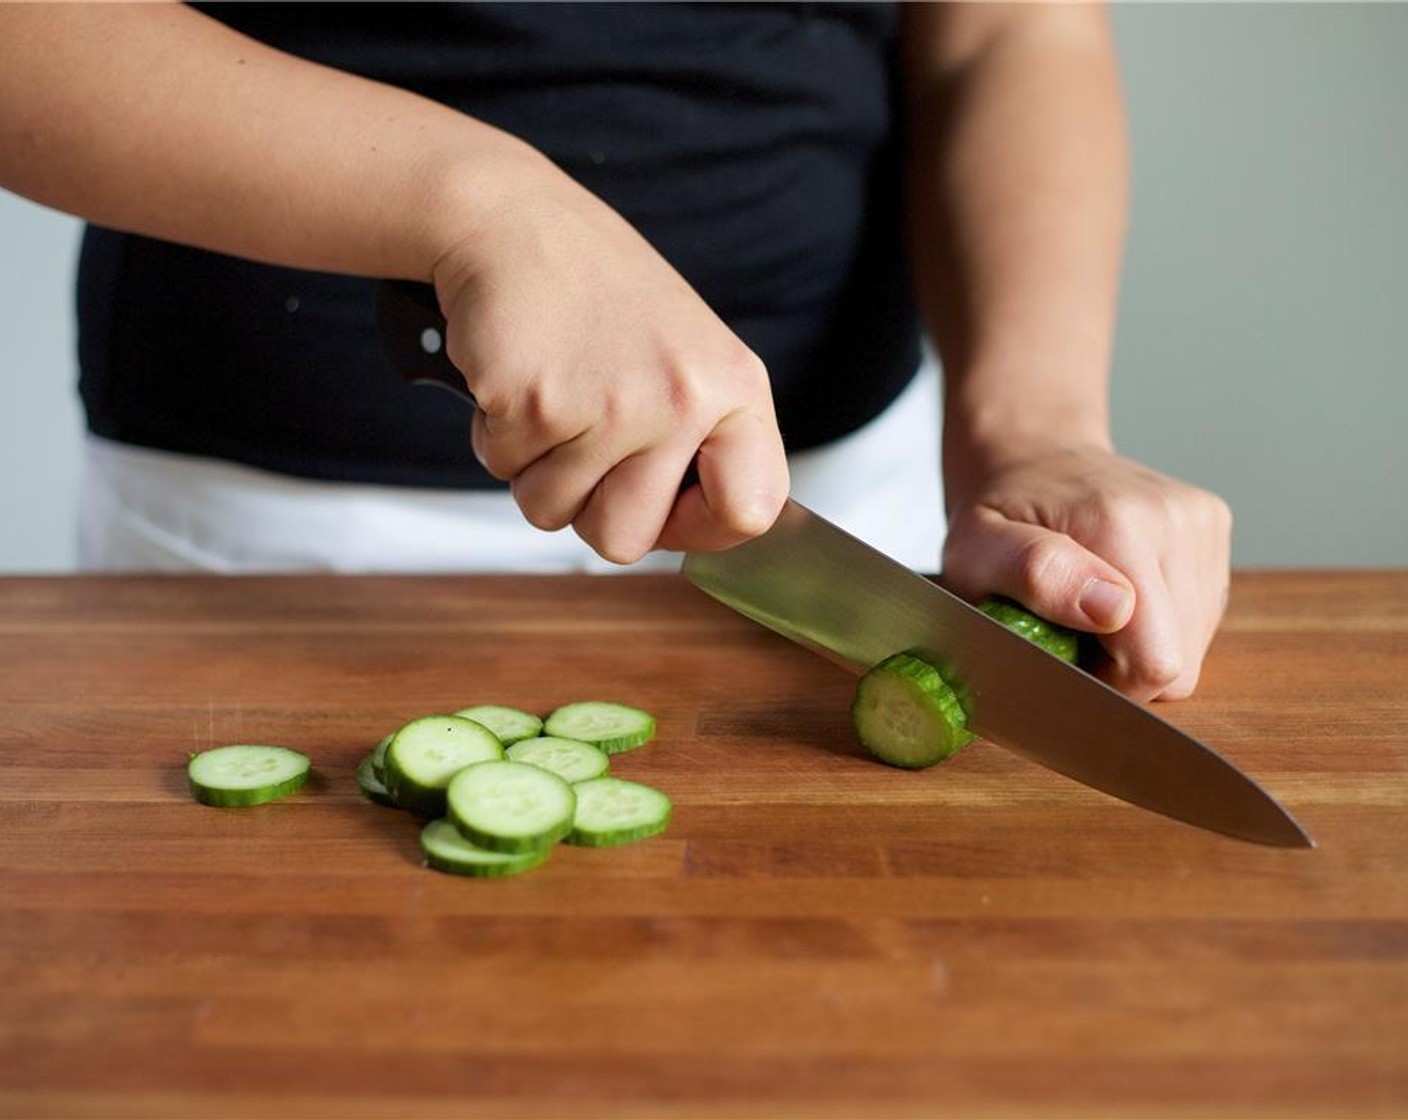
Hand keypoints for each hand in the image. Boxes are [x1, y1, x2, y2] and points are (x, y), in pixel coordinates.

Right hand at [431, 161, 787, 563]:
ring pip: (552, 512)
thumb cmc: (598, 293)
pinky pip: (503, 470)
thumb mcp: (687, 357)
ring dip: (535, 468)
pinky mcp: (537, 403)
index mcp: (734, 389)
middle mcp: (683, 399)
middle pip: (626, 540)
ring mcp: (612, 405)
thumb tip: (700, 532)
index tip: (668, 504)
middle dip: (587, 507)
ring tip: (552, 396)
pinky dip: (496, 434)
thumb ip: (702, 442)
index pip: (751, 511)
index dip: (701, 526)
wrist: (515, 222)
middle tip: (583, 442)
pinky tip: (519, 378)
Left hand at [940, 440, 1231, 700]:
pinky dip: (1163, 619)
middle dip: (1125, 666)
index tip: (1067, 655)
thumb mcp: (978, 550)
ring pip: (1196, 642)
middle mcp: (1173, 518)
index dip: (1108, 682)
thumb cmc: (996, 514)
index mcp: (1116, 524)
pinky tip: (1121, 590)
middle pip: (1181, 658)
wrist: (1033, 457)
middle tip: (1072, 631)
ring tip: (1092, 606)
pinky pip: (1203, 613)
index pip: (1155, 660)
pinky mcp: (1213, 527)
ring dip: (1143, 642)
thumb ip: (1036, 576)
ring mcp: (1201, 521)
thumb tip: (1114, 608)